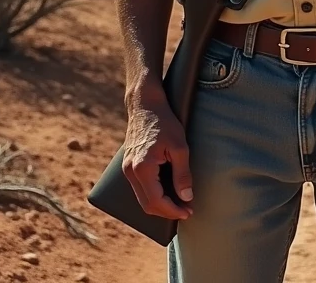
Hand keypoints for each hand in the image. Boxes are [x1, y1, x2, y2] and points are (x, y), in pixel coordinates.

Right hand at [122, 93, 193, 219]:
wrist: (144, 104)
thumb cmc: (164, 122)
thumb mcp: (179, 146)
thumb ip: (182, 174)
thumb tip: (186, 197)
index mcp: (142, 168)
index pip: (156, 202)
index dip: (173, 211)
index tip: (188, 212)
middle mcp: (130, 172)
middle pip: (147, 205)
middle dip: (167, 212)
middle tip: (186, 210)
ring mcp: (127, 169)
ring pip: (141, 198)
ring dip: (159, 205)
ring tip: (178, 203)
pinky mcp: (128, 165)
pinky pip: (138, 188)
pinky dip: (152, 195)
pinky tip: (165, 192)